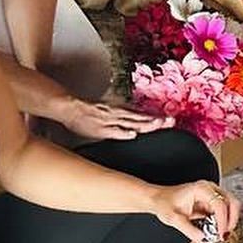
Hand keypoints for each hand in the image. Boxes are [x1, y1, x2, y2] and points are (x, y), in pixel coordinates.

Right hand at [60, 95, 175, 141]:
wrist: (71, 108)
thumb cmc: (90, 113)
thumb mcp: (109, 113)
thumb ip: (122, 120)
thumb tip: (135, 128)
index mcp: (121, 111)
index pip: (143, 116)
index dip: (157, 118)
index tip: (171, 119)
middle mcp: (119, 114)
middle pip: (141, 119)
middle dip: (157, 120)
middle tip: (171, 121)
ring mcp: (110, 120)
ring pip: (130, 123)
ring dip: (145, 123)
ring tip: (158, 124)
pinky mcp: (101, 128)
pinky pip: (113, 130)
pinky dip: (123, 132)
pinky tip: (132, 134)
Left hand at [150, 179, 240, 242]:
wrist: (159, 199)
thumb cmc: (165, 203)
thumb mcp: (174, 218)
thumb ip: (189, 229)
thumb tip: (203, 238)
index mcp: (202, 189)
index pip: (220, 204)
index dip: (223, 220)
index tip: (220, 234)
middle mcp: (210, 189)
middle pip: (232, 203)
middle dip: (231, 220)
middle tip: (224, 235)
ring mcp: (212, 195)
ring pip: (231, 207)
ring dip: (229, 222)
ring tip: (220, 234)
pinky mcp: (212, 203)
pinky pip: (224, 212)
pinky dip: (224, 222)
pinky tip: (216, 231)